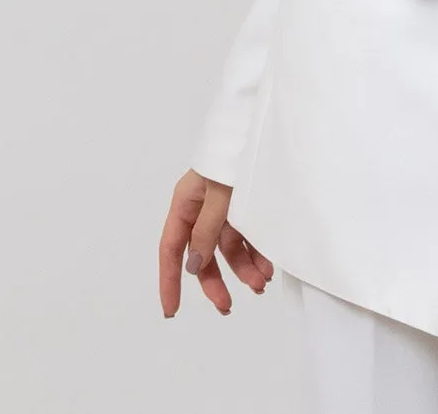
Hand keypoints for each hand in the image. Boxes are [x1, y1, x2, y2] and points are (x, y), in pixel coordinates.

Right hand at [157, 168, 274, 317]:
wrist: (265, 127)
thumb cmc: (236, 154)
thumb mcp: (220, 195)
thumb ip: (207, 230)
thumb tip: (194, 265)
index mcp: (186, 201)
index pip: (171, 248)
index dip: (170, 280)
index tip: (171, 310)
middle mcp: (202, 206)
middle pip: (202, 253)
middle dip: (215, 281)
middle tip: (227, 307)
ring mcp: (225, 206)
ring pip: (228, 248)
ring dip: (242, 269)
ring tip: (260, 284)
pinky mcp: (246, 204)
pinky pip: (247, 236)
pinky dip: (256, 253)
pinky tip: (267, 267)